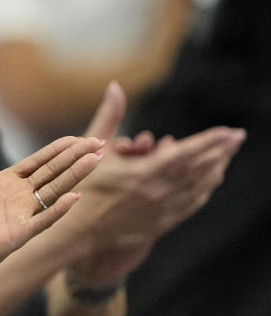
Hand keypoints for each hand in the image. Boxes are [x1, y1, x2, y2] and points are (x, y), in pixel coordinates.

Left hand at [0, 132, 103, 280]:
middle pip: (53, 171)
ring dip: (75, 174)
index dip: (58, 149)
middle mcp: (19, 196)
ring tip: (95, 159)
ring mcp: (22, 214)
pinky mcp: (20, 233)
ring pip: (55, 190)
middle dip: (75, 156)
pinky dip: (59, 209)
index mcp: (6, 182)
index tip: (78, 137)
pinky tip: (75, 196)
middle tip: (99, 141)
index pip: (38, 161)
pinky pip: (44, 219)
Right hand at [64, 82, 245, 286]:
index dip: (211, 141)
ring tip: (226, 157)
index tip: (230, 131)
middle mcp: (158, 192)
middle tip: (237, 139)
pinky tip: (209, 183)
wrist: (77, 229)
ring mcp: (161, 210)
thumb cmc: (83, 186)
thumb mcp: (95, 148)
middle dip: (221, 152)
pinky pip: (190, 205)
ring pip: (199, 188)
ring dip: (216, 170)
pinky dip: (204, 191)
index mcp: (144, 172)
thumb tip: (115, 87)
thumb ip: (109, 116)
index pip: (187, 153)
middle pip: (200, 169)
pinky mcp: (160, 223)